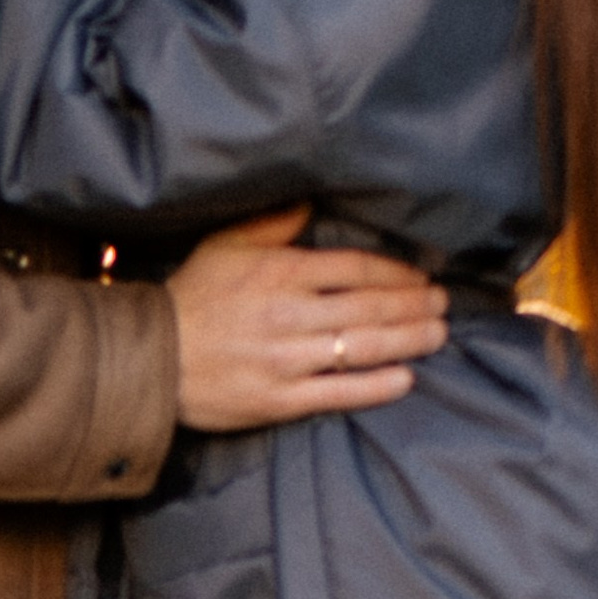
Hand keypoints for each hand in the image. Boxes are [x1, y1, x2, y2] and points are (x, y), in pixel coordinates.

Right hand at [166, 207, 448, 430]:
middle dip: (414, 305)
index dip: (397, 273)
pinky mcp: (280, 399)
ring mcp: (286, 359)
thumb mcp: (225, 245)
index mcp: (280, 272)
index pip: (356, 268)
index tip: (422, 276)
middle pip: (369, 307)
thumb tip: (310, 198)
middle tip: (445, 303)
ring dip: (408, 340)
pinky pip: (338, 392)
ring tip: (438, 334)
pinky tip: (406, 378)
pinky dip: (376, 385)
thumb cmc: (192, 296)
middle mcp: (289, 313)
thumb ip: (273, 223)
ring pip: (361, 347)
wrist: (152, 359)